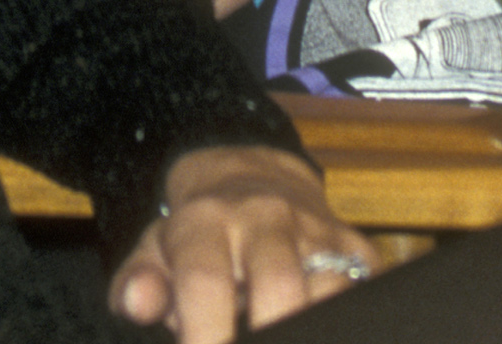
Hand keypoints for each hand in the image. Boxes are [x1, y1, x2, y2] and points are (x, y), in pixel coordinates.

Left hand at [108, 146, 372, 338]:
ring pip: (332, 289)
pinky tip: (318, 324)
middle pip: (280, 287)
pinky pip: (364, 290)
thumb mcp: (153, 250)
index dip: (204, 336)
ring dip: (310, 324)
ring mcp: (317, 228)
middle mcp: (267, 218)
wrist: (252, 174)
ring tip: (282, 329)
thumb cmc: (197, 233)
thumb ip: (137, 284)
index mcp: (208, 223)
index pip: (206, 283)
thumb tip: (139, 301)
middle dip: (269, 335)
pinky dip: (346, 317)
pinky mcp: (355, 243)